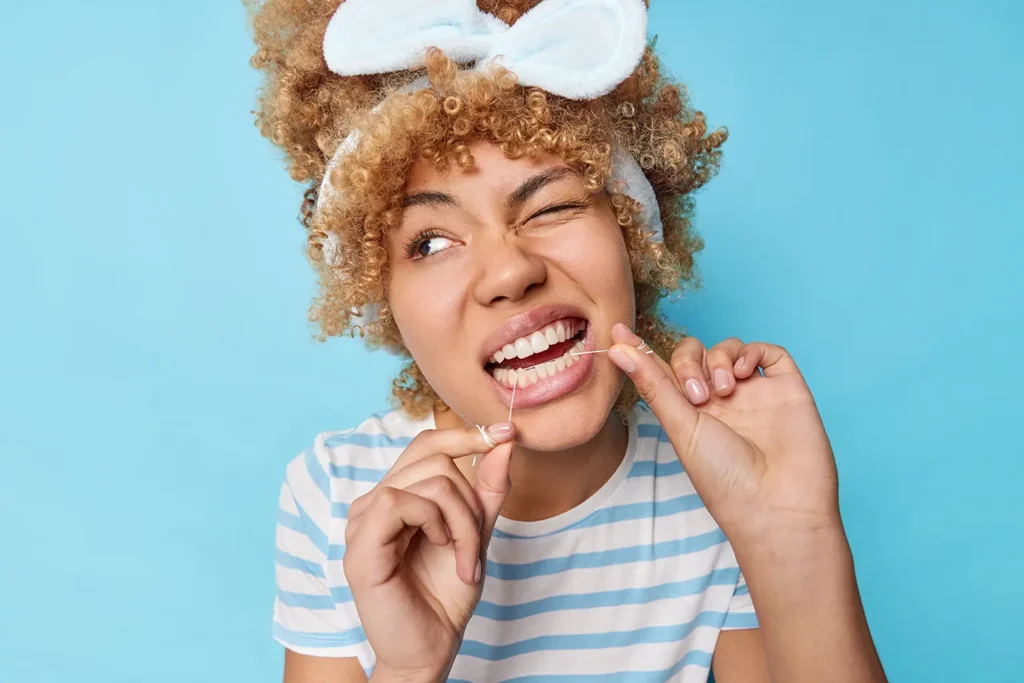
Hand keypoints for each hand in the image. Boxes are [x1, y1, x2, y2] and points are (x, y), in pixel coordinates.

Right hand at [344, 423, 514, 682]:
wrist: (432, 647)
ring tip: (462, 558)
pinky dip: (436, 524)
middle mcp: (373, 503)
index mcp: (395, 497)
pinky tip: (439, 550)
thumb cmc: (445, 594)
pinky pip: (401, 501)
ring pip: (427, 481)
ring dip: (461, 521)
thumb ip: (487, 488)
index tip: (507, 432)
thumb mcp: (476, 532)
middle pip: (434, 459)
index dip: (464, 434)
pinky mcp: (359, 544)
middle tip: (474, 545)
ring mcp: (361, 521)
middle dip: (470, 501)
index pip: (426, 444)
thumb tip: (503, 439)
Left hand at [607, 323, 840, 550]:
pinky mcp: (787, 389)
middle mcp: (720, 402)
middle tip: (697, 396)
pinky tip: (743, 374)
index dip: (642, 351)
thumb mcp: (681, 428)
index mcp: (690, 415)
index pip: (663, 372)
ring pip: (728, 348)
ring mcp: (754, 394)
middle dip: (689, 362)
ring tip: (724, 391)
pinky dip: (751, 352)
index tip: (617, 330)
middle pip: (695, 355)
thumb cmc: (726, 479)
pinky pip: (768, 352)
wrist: (780, 506)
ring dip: (718, 359)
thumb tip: (616, 348)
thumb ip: (653, 384)